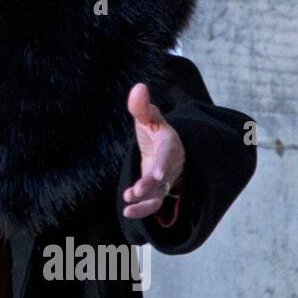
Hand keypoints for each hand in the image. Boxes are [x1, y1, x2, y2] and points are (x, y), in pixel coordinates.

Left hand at [121, 82, 185, 218]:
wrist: (165, 149)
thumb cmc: (155, 132)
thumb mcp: (149, 118)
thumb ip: (141, 107)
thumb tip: (139, 87)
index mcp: (170, 144)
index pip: (168, 153)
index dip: (164, 163)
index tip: (157, 174)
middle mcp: (170, 164)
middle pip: (164, 177)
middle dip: (151, 185)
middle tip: (136, 191)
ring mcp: (166, 181)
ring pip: (159, 194)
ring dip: (145, 201)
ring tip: (128, 202)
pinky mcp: (159, 193)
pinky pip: (154, 204)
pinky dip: (142, 210)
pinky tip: (126, 211)